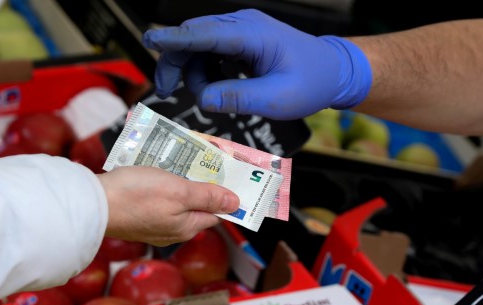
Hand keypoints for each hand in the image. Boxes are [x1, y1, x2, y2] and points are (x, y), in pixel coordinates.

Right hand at [99, 166, 239, 245]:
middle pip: (195, 207)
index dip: (222, 194)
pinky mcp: (136, 218)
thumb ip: (208, 196)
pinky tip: (153, 174)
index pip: (215, 212)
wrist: (92, 204)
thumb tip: (235, 204)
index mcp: (187, 227)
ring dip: (178, 185)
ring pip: (175, 204)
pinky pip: (156, 202)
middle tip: (201, 162)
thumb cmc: (136, 195)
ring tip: (177, 163)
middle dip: (199, 186)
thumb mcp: (179, 190)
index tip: (226, 175)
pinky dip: (159, 188)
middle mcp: (172, 232)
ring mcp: (152, 227)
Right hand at [142, 9, 371, 119]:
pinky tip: (217, 87)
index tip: (151, 40)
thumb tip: (204, 99)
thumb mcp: (278, 99)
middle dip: (175, 62)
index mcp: (253, 34)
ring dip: (194, 72)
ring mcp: (241, 31)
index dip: (175, 38)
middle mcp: (243, 26)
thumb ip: (239, 98)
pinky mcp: (240, 41)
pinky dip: (206, 71)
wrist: (332, 72)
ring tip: (209, 97)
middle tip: (166, 90)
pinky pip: (210, 51)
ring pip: (199, 46)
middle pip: (194, 36)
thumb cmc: (311, 82)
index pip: (205, 33)